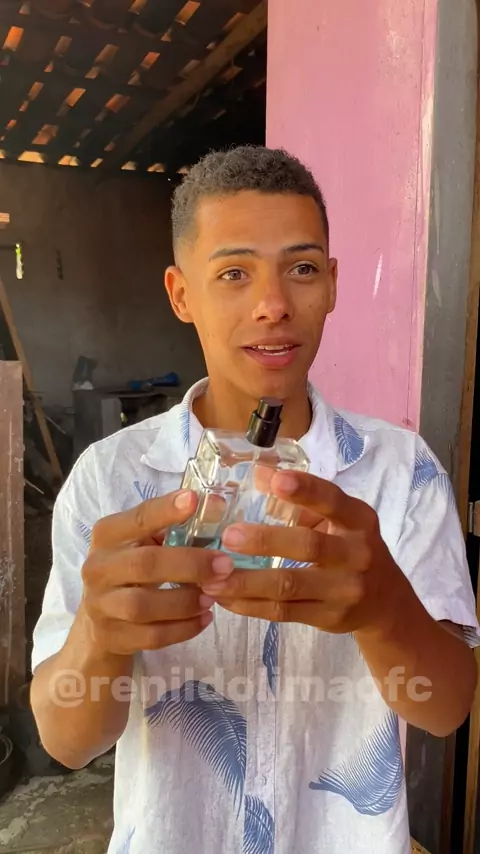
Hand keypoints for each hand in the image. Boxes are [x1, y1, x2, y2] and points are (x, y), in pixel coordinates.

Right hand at [81, 490, 232, 655]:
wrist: (100, 625)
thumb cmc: (131, 573)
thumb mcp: (140, 546)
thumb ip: (171, 530)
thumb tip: (218, 507)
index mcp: (107, 536)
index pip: (137, 519)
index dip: (166, 510)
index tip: (195, 500)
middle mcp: (97, 568)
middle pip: (144, 564)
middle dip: (190, 564)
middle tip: (225, 565)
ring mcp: (100, 606)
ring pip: (144, 605)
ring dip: (185, 601)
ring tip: (213, 597)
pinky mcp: (112, 637)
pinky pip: (151, 637)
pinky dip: (183, 629)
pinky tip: (204, 619)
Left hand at [201, 471, 407, 634]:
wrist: (385, 602)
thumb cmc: (350, 548)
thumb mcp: (339, 520)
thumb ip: (302, 501)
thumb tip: (258, 475)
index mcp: (358, 520)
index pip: (333, 501)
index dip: (306, 490)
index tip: (276, 481)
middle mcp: (357, 554)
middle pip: (309, 546)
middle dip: (266, 540)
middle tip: (229, 536)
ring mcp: (345, 590)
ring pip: (290, 585)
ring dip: (247, 581)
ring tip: (213, 577)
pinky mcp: (329, 617)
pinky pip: (283, 612)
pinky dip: (250, 605)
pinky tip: (224, 597)